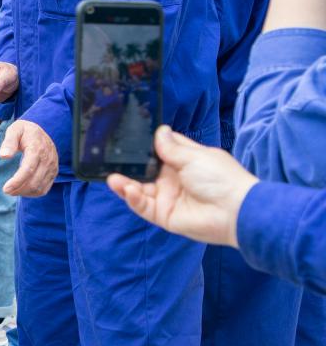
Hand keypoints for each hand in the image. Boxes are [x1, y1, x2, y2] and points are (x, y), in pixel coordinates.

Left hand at [0, 120, 58, 197]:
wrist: (40, 130)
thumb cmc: (24, 131)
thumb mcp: (14, 130)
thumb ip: (9, 143)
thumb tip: (4, 156)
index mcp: (37, 149)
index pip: (28, 170)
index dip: (17, 182)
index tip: (5, 188)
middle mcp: (48, 160)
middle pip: (34, 182)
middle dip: (19, 189)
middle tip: (6, 190)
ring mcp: (52, 167)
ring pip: (40, 188)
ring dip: (25, 193)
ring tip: (12, 191)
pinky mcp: (54, 172)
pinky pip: (45, 188)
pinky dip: (33, 193)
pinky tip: (22, 190)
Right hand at [108, 127, 257, 247]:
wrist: (235, 211)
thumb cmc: (220, 178)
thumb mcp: (194, 156)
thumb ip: (171, 147)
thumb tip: (160, 130)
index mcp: (184, 161)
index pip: (159, 150)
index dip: (144, 144)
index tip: (125, 135)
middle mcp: (173, 179)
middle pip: (144, 171)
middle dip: (128, 166)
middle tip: (109, 158)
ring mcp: (167, 197)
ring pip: (140, 190)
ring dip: (125, 183)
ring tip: (112, 178)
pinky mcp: (164, 215)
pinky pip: (144, 207)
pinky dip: (134, 199)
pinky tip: (128, 190)